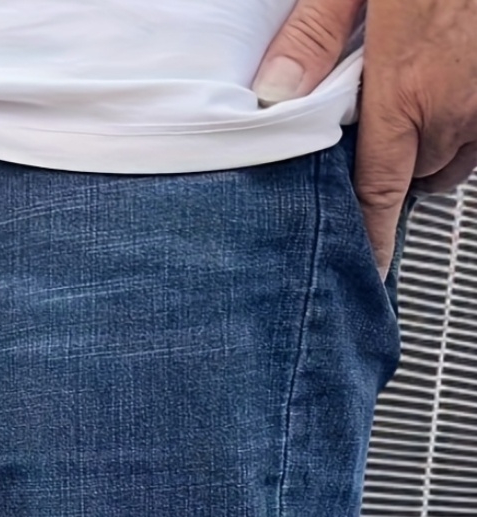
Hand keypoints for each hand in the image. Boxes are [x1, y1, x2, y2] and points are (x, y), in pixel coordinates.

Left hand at [253, 0, 476, 273]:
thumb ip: (313, 36)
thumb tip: (271, 95)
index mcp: (408, 91)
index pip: (379, 193)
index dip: (371, 238)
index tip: (367, 269)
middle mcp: (460, 108)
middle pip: (422, 173)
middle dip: (404, 159)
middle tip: (389, 115)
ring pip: (464, 152)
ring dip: (445, 138)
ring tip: (431, 87)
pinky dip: (474, 114)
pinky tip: (463, 72)